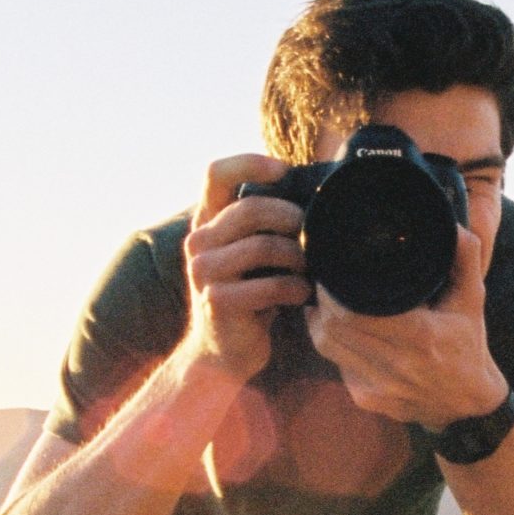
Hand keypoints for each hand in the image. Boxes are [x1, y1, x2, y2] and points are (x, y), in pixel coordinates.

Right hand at [180, 154, 310, 381]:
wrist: (223, 351)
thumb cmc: (249, 295)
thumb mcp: (250, 253)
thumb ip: (264, 224)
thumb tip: (315, 194)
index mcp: (206, 221)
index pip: (216, 173)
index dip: (251, 163)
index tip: (284, 170)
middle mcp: (198, 241)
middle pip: (250, 209)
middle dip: (291, 218)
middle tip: (313, 234)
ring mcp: (204, 272)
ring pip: (262, 246)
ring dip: (298, 257)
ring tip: (310, 269)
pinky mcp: (218, 302)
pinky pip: (268, 286)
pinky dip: (294, 289)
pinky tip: (302, 295)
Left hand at [308, 225, 508, 428]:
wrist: (469, 407)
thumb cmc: (468, 347)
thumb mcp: (473, 300)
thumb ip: (465, 258)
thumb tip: (450, 224)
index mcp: (420, 337)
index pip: (353, 313)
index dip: (333, 291)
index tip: (331, 271)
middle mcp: (396, 365)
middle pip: (333, 328)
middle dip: (321, 302)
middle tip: (323, 282)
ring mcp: (377, 387)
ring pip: (327, 347)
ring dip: (319, 322)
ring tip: (323, 302)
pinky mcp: (366, 399)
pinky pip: (336, 364)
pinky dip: (335, 345)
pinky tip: (341, 331)